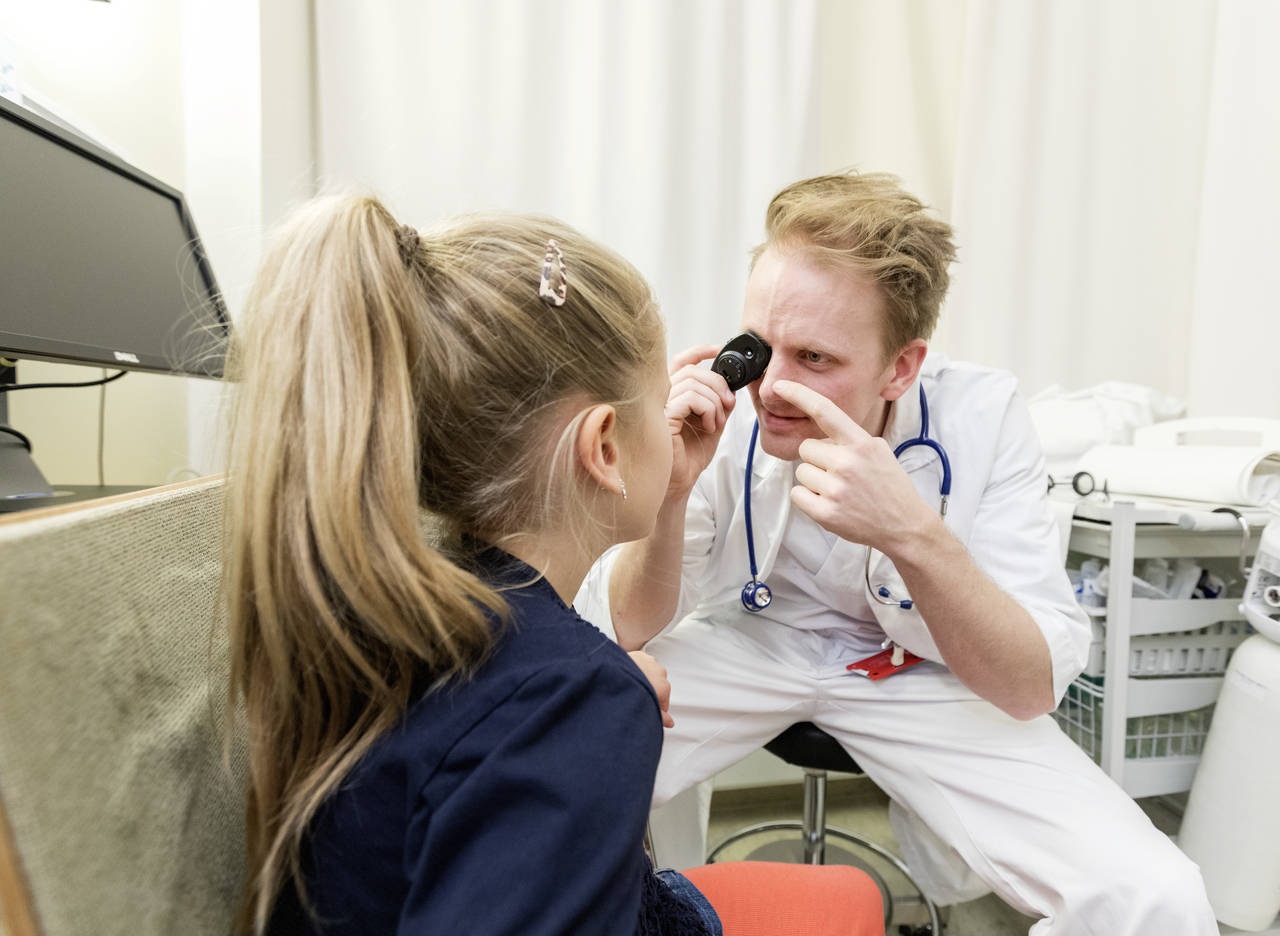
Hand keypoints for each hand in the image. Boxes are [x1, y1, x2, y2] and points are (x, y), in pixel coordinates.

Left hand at [627, 651, 673, 727]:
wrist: (610, 673)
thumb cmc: (627, 690)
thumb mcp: (646, 708)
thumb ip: (661, 716)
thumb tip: (671, 723)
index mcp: (664, 687)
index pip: (663, 703)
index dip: (653, 708)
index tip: (643, 708)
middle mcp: (660, 673)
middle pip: (657, 688)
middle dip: (648, 693)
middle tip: (634, 697)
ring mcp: (651, 662)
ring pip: (650, 674)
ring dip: (643, 679)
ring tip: (629, 685)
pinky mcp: (641, 654)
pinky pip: (642, 663)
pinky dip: (637, 668)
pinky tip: (627, 674)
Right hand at [664, 344, 735, 500]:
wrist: (681, 481)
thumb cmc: (690, 455)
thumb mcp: (713, 423)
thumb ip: (719, 403)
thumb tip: (731, 386)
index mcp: (674, 395)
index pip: (682, 362)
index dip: (700, 351)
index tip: (718, 349)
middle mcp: (662, 396)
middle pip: (692, 370)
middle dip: (718, 383)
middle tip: (728, 403)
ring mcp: (659, 405)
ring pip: (693, 383)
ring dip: (715, 402)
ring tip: (717, 423)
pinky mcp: (662, 417)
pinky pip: (690, 398)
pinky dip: (707, 409)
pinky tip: (709, 427)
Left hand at [773, 380, 936, 553]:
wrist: (905, 525)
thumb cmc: (889, 486)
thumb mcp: (877, 450)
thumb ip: (849, 438)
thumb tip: (820, 430)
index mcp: (861, 443)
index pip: (825, 411)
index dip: (799, 395)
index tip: (780, 386)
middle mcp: (847, 463)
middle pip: (806, 448)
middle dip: (817, 459)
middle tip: (840, 473)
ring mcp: (836, 489)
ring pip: (801, 472)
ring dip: (814, 480)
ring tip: (839, 490)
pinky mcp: (826, 513)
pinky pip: (797, 494)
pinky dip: (808, 499)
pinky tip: (831, 502)